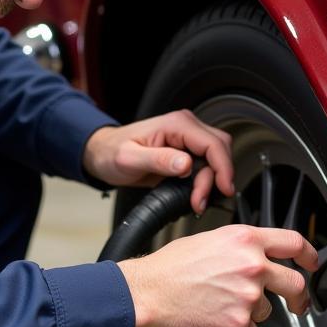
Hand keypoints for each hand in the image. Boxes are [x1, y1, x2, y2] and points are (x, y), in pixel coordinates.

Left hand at [83, 110, 233, 214]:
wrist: (103, 154)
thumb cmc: (111, 152)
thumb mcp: (130, 158)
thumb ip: (159, 160)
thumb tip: (186, 164)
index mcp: (176, 124)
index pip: (213, 143)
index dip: (223, 168)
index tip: (223, 189)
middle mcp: (185, 128)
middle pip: (220, 149)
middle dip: (217, 177)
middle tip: (201, 201)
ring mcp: (187, 139)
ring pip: (216, 158)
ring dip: (212, 181)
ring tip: (196, 201)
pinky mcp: (186, 151)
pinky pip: (206, 164)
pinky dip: (206, 181)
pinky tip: (195, 194)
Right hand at [118, 225, 317, 326]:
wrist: (149, 292)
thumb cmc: (171, 267)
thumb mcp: (210, 240)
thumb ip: (241, 247)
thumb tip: (260, 256)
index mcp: (245, 240)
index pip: (294, 242)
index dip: (309, 254)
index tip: (312, 263)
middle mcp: (252, 266)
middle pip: (296, 283)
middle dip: (299, 297)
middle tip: (297, 304)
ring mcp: (249, 296)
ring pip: (267, 310)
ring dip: (251, 311)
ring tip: (220, 304)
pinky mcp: (240, 323)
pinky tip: (216, 317)